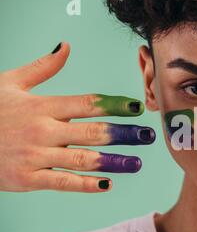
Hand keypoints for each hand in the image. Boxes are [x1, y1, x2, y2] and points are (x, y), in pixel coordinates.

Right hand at [0, 42, 154, 192]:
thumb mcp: (9, 82)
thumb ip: (42, 67)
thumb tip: (65, 46)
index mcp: (42, 106)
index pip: (87, 103)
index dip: (115, 105)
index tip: (136, 107)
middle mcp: (42, 130)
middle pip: (92, 132)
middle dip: (124, 134)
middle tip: (147, 137)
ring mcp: (35, 156)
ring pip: (82, 160)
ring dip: (113, 162)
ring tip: (136, 163)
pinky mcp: (28, 179)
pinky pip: (63, 183)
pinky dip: (86, 185)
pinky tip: (107, 185)